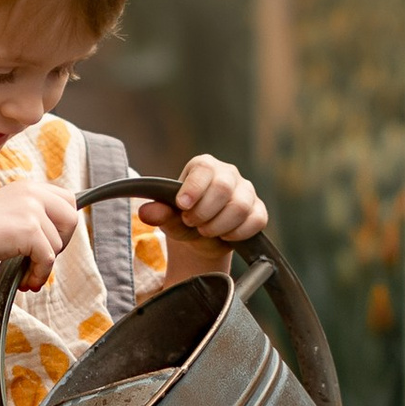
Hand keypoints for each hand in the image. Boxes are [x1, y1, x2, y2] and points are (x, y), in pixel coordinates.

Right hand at [0, 173, 79, 291]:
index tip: (52, 241)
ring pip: (57, 245)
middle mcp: (33, 193)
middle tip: (44, 257)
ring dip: (43, 265)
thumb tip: (56, 237)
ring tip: (27, 274)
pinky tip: (26, 280)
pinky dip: (39, 274)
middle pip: (71, 218)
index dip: (64, 224)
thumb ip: (31, 216)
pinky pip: (47, 259)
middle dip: (62, 243)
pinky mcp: (29, 230)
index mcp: (29, 187)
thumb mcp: (9, 211)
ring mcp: (32, 210)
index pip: (67, 199)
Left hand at [145, 155, 268, 249]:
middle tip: (192, 223)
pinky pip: (256, 220)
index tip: (183, 206)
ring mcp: (247, 191)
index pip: (204, 169)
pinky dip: (238, 233)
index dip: (194, 188)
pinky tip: (225, 236)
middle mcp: (228, 173)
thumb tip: (145, 212)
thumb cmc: (185, 220)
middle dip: (205, 211)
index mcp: (204, 166)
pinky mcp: (258, 210)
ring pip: (240, 206)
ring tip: (206, 231)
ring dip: (219, 225)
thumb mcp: (170, 219)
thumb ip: (160, 214)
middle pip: (223, 187)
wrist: (203, 238)